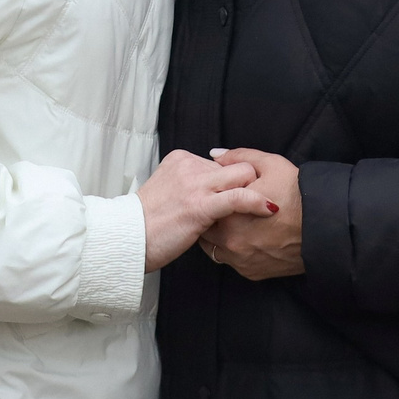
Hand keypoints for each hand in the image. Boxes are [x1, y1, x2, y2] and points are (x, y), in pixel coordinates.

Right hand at [139, 150, 274, 270]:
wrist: (128, 239)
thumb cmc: (148, 224)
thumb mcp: (168, 191)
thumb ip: (190, 184)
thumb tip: (215, 189)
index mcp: (181, 160)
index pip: (221, 162)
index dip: (234, 180)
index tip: (242, 194)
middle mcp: (189, 166)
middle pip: (235, 165)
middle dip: (249, 182)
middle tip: (255, 202)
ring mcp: (195, 184)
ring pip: (242, 175)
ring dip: (257, 190)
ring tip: (268, 206)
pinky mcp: (200, 205)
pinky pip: (238, 197)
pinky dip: (257, 201)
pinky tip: (270, 208)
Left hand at [200, 148, 302, 279]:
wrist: (325, 226)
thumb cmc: (299, 194)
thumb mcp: (270, 165)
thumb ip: (238, 158)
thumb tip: (215, 155)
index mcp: (228, 214)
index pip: (204, 207)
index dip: (211, 199)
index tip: (219, 194)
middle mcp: (230, 241)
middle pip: (206, 230)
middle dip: (212, 219)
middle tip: (225, 209)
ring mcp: (240, 260)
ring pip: (216, 249)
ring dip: (221, 238)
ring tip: (237, 225)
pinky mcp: (252, 273)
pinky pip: (233, 263)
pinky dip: (237, 252)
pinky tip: (249, 239)